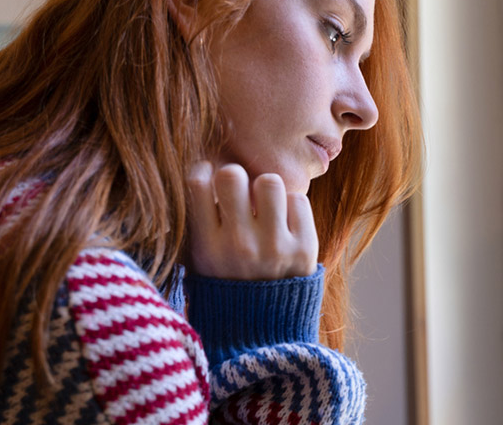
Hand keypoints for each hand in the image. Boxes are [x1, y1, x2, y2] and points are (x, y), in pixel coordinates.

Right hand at [185, 161, 318, 279]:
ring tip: (266, 208)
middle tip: (241, 194)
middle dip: (236, 178)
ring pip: (270, 181)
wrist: (265, 331)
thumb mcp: (200, 262)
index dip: (204, 171)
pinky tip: (285, 223)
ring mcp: (274, 246)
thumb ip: (198, 223)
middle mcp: (239, 245)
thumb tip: (202, 171)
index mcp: (207, 247)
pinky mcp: (305, 248)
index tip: (210, 179)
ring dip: (267, 190)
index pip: (197, 183)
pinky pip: (298, 200)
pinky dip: (291, 207)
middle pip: (232, 175)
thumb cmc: (229, 285)